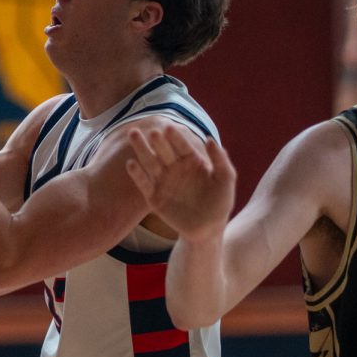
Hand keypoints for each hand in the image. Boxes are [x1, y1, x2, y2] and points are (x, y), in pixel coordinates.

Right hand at [126, 124, 235, 241]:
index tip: (168, 128)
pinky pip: (144, 183)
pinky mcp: (154, 197)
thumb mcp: (226, 180)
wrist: (208, 229)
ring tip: (133, 134)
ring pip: (150, 162)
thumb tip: (210, 139)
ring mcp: (163, 181)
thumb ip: (221, 160)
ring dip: (141, 149)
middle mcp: (175, 168)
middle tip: (152, 131)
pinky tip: (131, 164)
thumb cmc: (220, 203)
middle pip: (163, 150)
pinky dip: (137, 174)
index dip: (175, 137)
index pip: (182, 146)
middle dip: (157, 140)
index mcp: (191, 161)